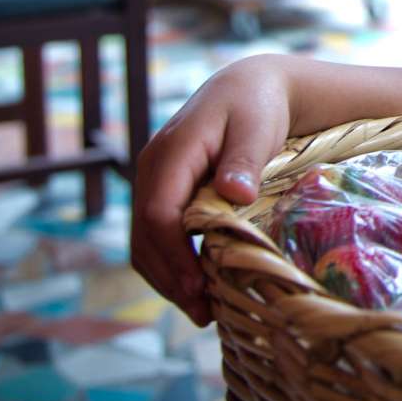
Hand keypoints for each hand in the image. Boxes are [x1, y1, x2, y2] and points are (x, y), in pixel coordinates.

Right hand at [130, 55, 294, 324]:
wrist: (248, 88)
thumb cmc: (257, 106)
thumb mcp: (256, 126)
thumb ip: (243, 159)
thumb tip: (234, 193)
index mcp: (170, 153)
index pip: (158, 214)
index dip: (175, 255)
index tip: (199, 287)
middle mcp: (151, 170)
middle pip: (145, 236)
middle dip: (170, 278)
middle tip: (203, 313)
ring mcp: (153, 183)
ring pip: (144, 242)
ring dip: (167, 279)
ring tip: (202, 310)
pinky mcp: (163, 194)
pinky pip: (155, 237)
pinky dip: (170, 265)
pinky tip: (197, 286)